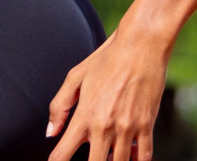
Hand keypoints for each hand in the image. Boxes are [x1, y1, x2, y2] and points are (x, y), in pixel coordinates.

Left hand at [46, 26, 169, 160]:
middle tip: (90, 156)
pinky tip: (129, 156)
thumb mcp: (75, 77)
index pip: (63, 152)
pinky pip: (144, 156)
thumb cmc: (106, 59)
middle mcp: (105, 126)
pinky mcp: (147, 125)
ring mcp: (127, 128)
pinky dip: (136, 160)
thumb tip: (50, 132)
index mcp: (84, 115)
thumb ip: (59, 106)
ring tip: (109, 154)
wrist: (140, 46)